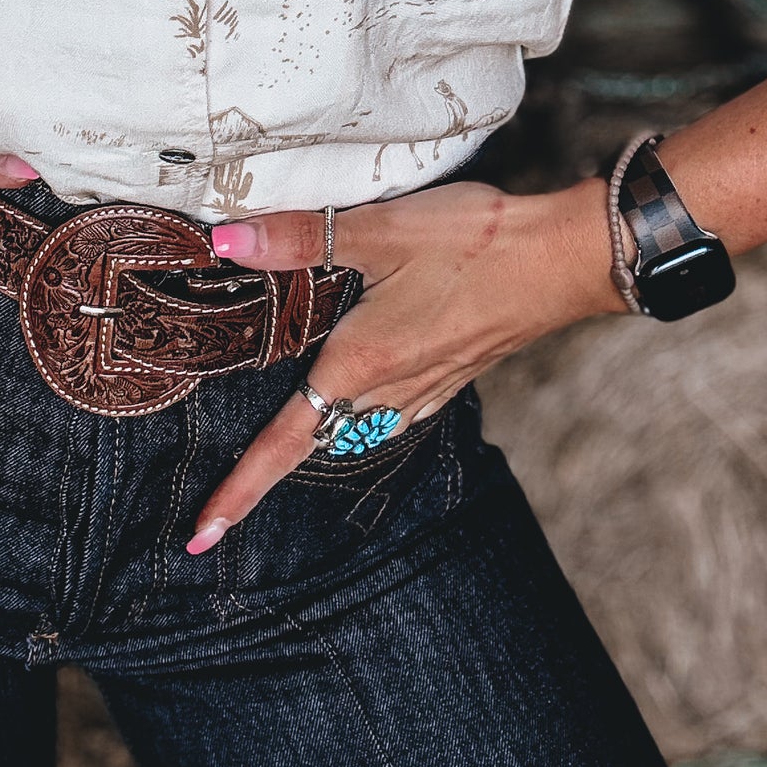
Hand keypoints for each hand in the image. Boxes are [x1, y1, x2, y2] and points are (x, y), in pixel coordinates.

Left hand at [184, 178, 618, 553]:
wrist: (567, 258)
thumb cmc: (476, 245)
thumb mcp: (379, 230)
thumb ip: (300, 237)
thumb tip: (225, 240)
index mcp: (362, 367)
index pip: (284, 445)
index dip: (239, 490)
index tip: (200, 536)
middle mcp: (392, 391)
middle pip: (318, 438)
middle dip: (273, 461)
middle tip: (226, 484)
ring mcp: (428, 387)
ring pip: (356, 425)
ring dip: (322, 430)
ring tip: (284, 428)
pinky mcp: (454, 372)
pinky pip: (394, 409)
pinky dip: (365, 407)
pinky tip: (362, 388)